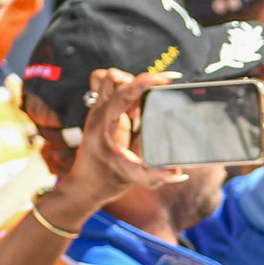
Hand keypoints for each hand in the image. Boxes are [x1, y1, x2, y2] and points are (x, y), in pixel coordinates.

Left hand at [43, 69, 188, 226]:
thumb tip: (179, 173)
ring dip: (129, 84)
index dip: (144, 82)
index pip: (122, 92)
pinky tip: (136, 109)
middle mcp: (98, 113)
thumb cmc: (104, 181)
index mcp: (103, 124)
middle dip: (138, 82)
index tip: (165, 79)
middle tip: (155, 98)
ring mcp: (98, 110)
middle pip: (112, 78)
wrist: (84, 186)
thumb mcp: (132, 178)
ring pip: (107, 78)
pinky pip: (108, 88)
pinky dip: (124, 90)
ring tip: (143, 104)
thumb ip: (156, 176)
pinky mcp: (102, 112)